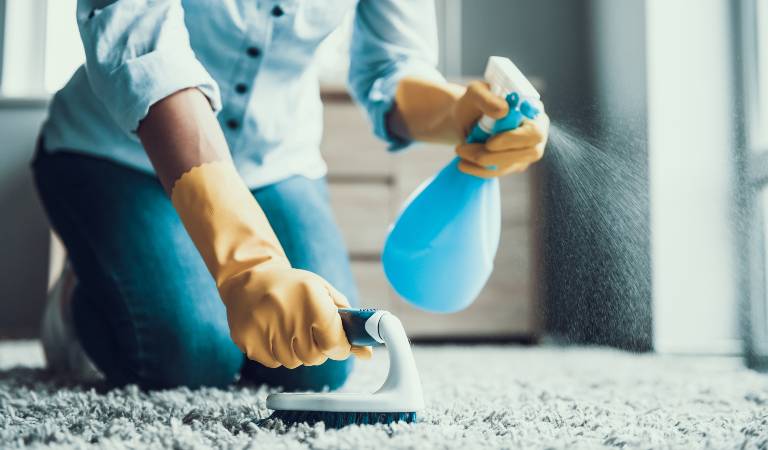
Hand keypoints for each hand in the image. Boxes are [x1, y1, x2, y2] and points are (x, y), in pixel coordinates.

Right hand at [170, 161, 371, 369]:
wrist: (250, 276)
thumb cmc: (294, 287)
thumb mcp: (323, 292)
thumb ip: (347, 323)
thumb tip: (367, 354)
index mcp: (311, 299)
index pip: (334, 343)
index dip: (338, 348)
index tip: (336, 344)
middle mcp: (287, 313)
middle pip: (313, 357)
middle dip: (316, 350)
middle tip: (309, 332)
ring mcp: (263, 327)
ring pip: (292, 362)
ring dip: (295, 351)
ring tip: (288, 328)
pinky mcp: (246, 338)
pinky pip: (272, 362)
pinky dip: (276, 353)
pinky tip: (272, 331)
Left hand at [453, 81, 549, 177]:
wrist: (465, 118)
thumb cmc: (475, 102)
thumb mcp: (476, 93)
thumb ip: (488, 98)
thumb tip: (503, 110)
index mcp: (534, 112)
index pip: (535, 133)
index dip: (514, 140)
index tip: (490, 143)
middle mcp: (535, 134)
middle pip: (527, 154)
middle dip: (495, 156)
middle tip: (464, 149)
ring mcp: (526, 152)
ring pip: (509, 165)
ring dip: (481, 161)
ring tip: (459, 150)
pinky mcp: (512, 164)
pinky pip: (499, 172)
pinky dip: (478, 170)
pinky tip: (462, 164)